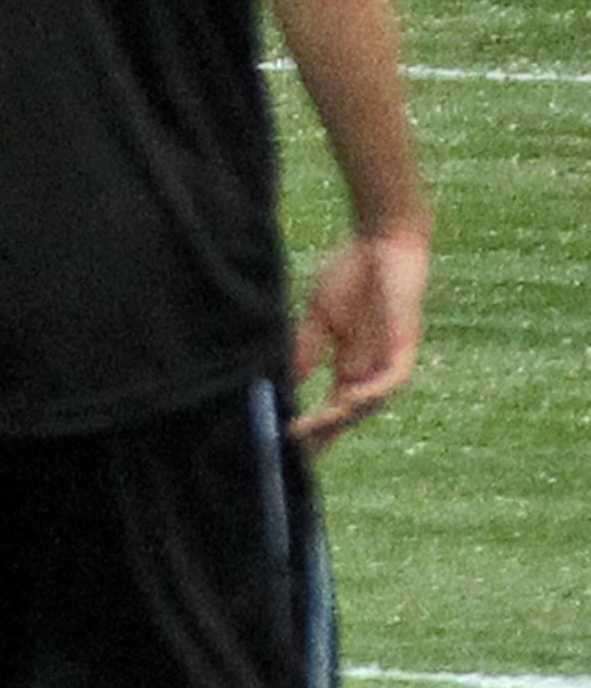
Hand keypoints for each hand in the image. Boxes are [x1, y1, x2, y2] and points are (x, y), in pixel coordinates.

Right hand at [288, 226, 428, 449]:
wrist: (382, 239)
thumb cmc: (352, 274)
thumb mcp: (318, 319)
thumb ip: (304, 351)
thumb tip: (281, 385)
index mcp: (350, 367)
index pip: (332, 410)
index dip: (313, 430)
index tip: (285, 447)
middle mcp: (370, 371)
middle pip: (347, 416)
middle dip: (322, 434)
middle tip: (294, 448)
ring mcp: (388, 361)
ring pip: (368, 403)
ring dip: (340, 417)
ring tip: (312, 428)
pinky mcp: (404, 346)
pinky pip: (392, 379)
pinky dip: (372, 393)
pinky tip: (349, 398)